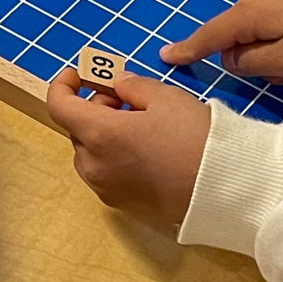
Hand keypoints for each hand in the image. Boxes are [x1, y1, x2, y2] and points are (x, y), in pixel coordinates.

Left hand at [45, 67, 209, 226]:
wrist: (223, 186)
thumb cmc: (194, 136)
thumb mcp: (165, 97)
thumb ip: (132, 86)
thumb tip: (118, 84)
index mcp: (99, 134)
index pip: (59, 106)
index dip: (63, 85)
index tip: (79, 76)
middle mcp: (94, 165)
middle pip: (77, 130)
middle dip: (94, 109)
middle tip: (125, 99)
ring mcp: (106, 189)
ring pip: (90, 154)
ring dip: (103, 135)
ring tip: (139, 127)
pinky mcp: (122, 205)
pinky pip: (106, 175)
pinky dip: (114, 158)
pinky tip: (145, 152)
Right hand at [161, 0, 282, 82]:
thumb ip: (251, 64)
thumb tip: (232, 57)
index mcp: (250, 12)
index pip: (211, 35)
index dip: (189, 49)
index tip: (167, 56)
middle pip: (237, 32)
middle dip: (251, 55)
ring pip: (259, 25)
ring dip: (272, 45)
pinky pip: (277, 15)